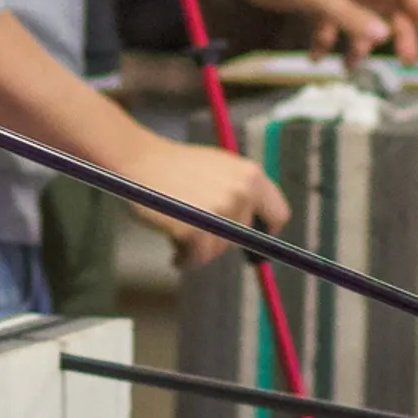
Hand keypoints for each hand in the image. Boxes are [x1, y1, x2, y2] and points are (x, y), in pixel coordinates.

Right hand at [124, 133, 289, 269]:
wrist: (139, 159)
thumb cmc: (177, 166)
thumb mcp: (220, 169)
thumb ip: (242, 193)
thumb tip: (262, 233)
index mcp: (251, 175)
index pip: (278, 215)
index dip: (265, 230)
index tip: (251, 236)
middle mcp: (240, 193)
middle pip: (244, 237)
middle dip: (222, 238)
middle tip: (199, 227)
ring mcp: (218, 212)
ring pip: (218, 250)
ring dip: (200, 247)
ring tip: (180, 227)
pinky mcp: (194, 229)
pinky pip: (196, 259)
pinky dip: (184, 258)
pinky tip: (174, 247)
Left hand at [224, 0, 417, 62]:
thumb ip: (351, 18)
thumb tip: (385, 38)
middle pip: (386, 10)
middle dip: (395, 36)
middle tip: (403, 63)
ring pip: (358, 22)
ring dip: (356, 44)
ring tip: (347, 66)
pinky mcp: (314, 1)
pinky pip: (331, 26)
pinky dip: (326, 42)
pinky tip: (314, 57)